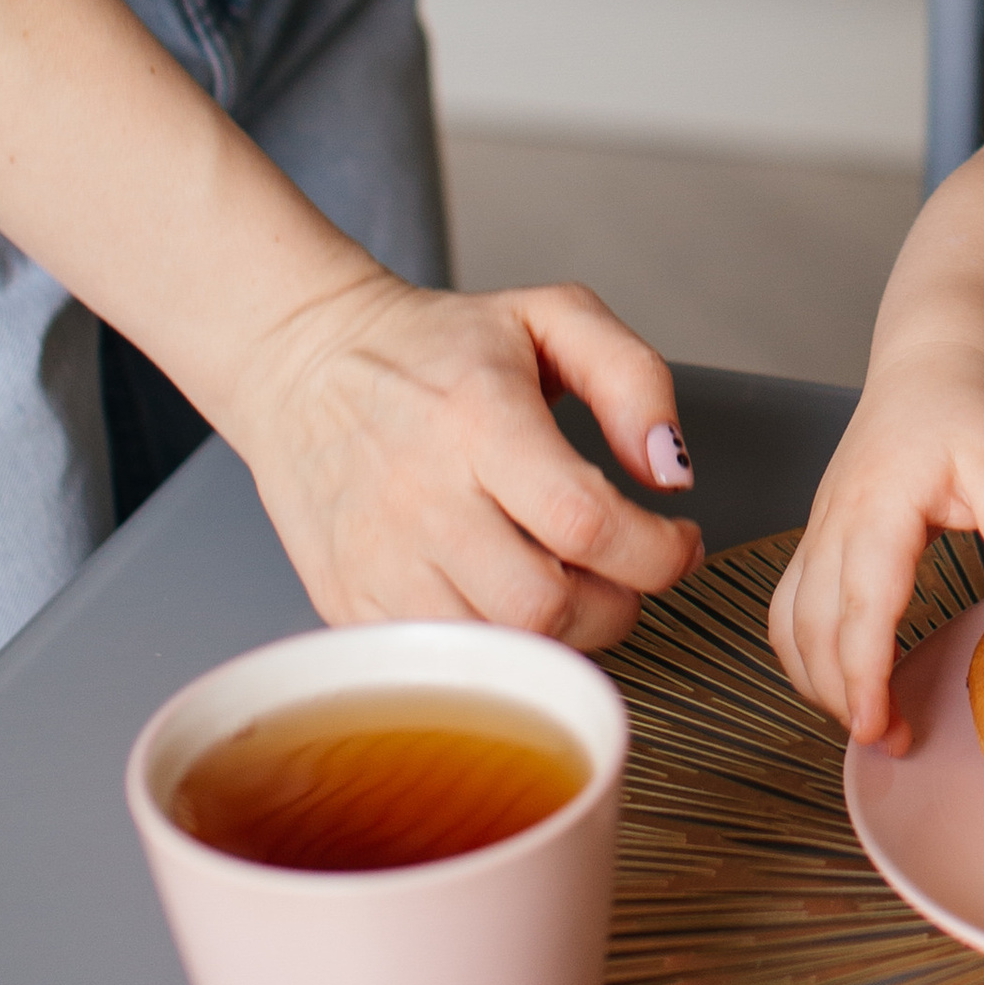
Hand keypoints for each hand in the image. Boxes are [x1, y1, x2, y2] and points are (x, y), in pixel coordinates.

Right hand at [220, 265, 702, 652]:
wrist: (304, 361)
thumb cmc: (436, 345)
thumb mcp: (552, 316)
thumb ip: (634, 378)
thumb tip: (671, 471)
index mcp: (479, 417)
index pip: (585, 521)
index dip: (656, 552)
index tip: (678, 544)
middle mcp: (421, 496)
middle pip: (544, 607)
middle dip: (615, 605)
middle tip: (624, 573)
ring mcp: (377, 559)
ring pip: (494, 653)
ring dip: (560, 641)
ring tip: (571, 590)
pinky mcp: (345, 602)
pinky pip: (439, 668)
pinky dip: (493, 656)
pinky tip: (510, 609)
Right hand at [770, 355, 983, 741]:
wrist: (931, 368)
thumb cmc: (960, 406)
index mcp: (876, 508)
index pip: (860, 605)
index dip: (862, 673)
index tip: (874, 725)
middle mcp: (834, 525)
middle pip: (814, 628)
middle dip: (841, 694)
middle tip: (889, 741)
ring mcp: (819, 533)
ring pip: (789, 623)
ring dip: (815, 680)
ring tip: (865, 721)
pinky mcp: (819, 539)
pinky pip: (788, 607)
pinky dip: (803, 653)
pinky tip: (835, 678)